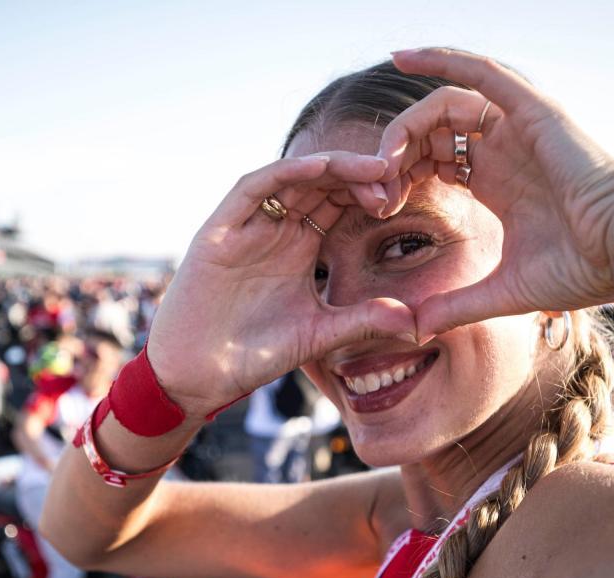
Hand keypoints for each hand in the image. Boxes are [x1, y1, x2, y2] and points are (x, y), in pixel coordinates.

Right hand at [147, 153, 416, 416]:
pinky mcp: (220, 229)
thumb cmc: (252, 355)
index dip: (371, 195)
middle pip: (321, 184)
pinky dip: (285, 172)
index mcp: (300, 248)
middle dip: (359, 176)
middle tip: (397, 176)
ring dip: (332, 166)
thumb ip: (363, 321)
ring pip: (293, 177)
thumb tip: (415, 322)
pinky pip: (254, 188)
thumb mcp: (320, 335)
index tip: (405, 198)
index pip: (340, 205)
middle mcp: (275, 229)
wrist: (198, 375)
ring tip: (371, 167)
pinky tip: (320, 167)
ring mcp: (247, 226)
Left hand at [375, 48, 613, 336]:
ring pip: (444, 106)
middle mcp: (504, 150)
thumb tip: (415, 329)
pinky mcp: (530, 110)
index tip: (377, 206)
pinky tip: (403, 56)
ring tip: (384, 156)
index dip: (399, 178)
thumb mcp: (503, 290)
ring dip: (406, 126)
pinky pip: (479, 73)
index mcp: (496, 183)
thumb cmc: (580, 271)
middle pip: (431, 134)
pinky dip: (441, 58)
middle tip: (373, 182)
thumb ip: (456, 306)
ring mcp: (517, 127)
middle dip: (394, 154)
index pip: (433, 163)